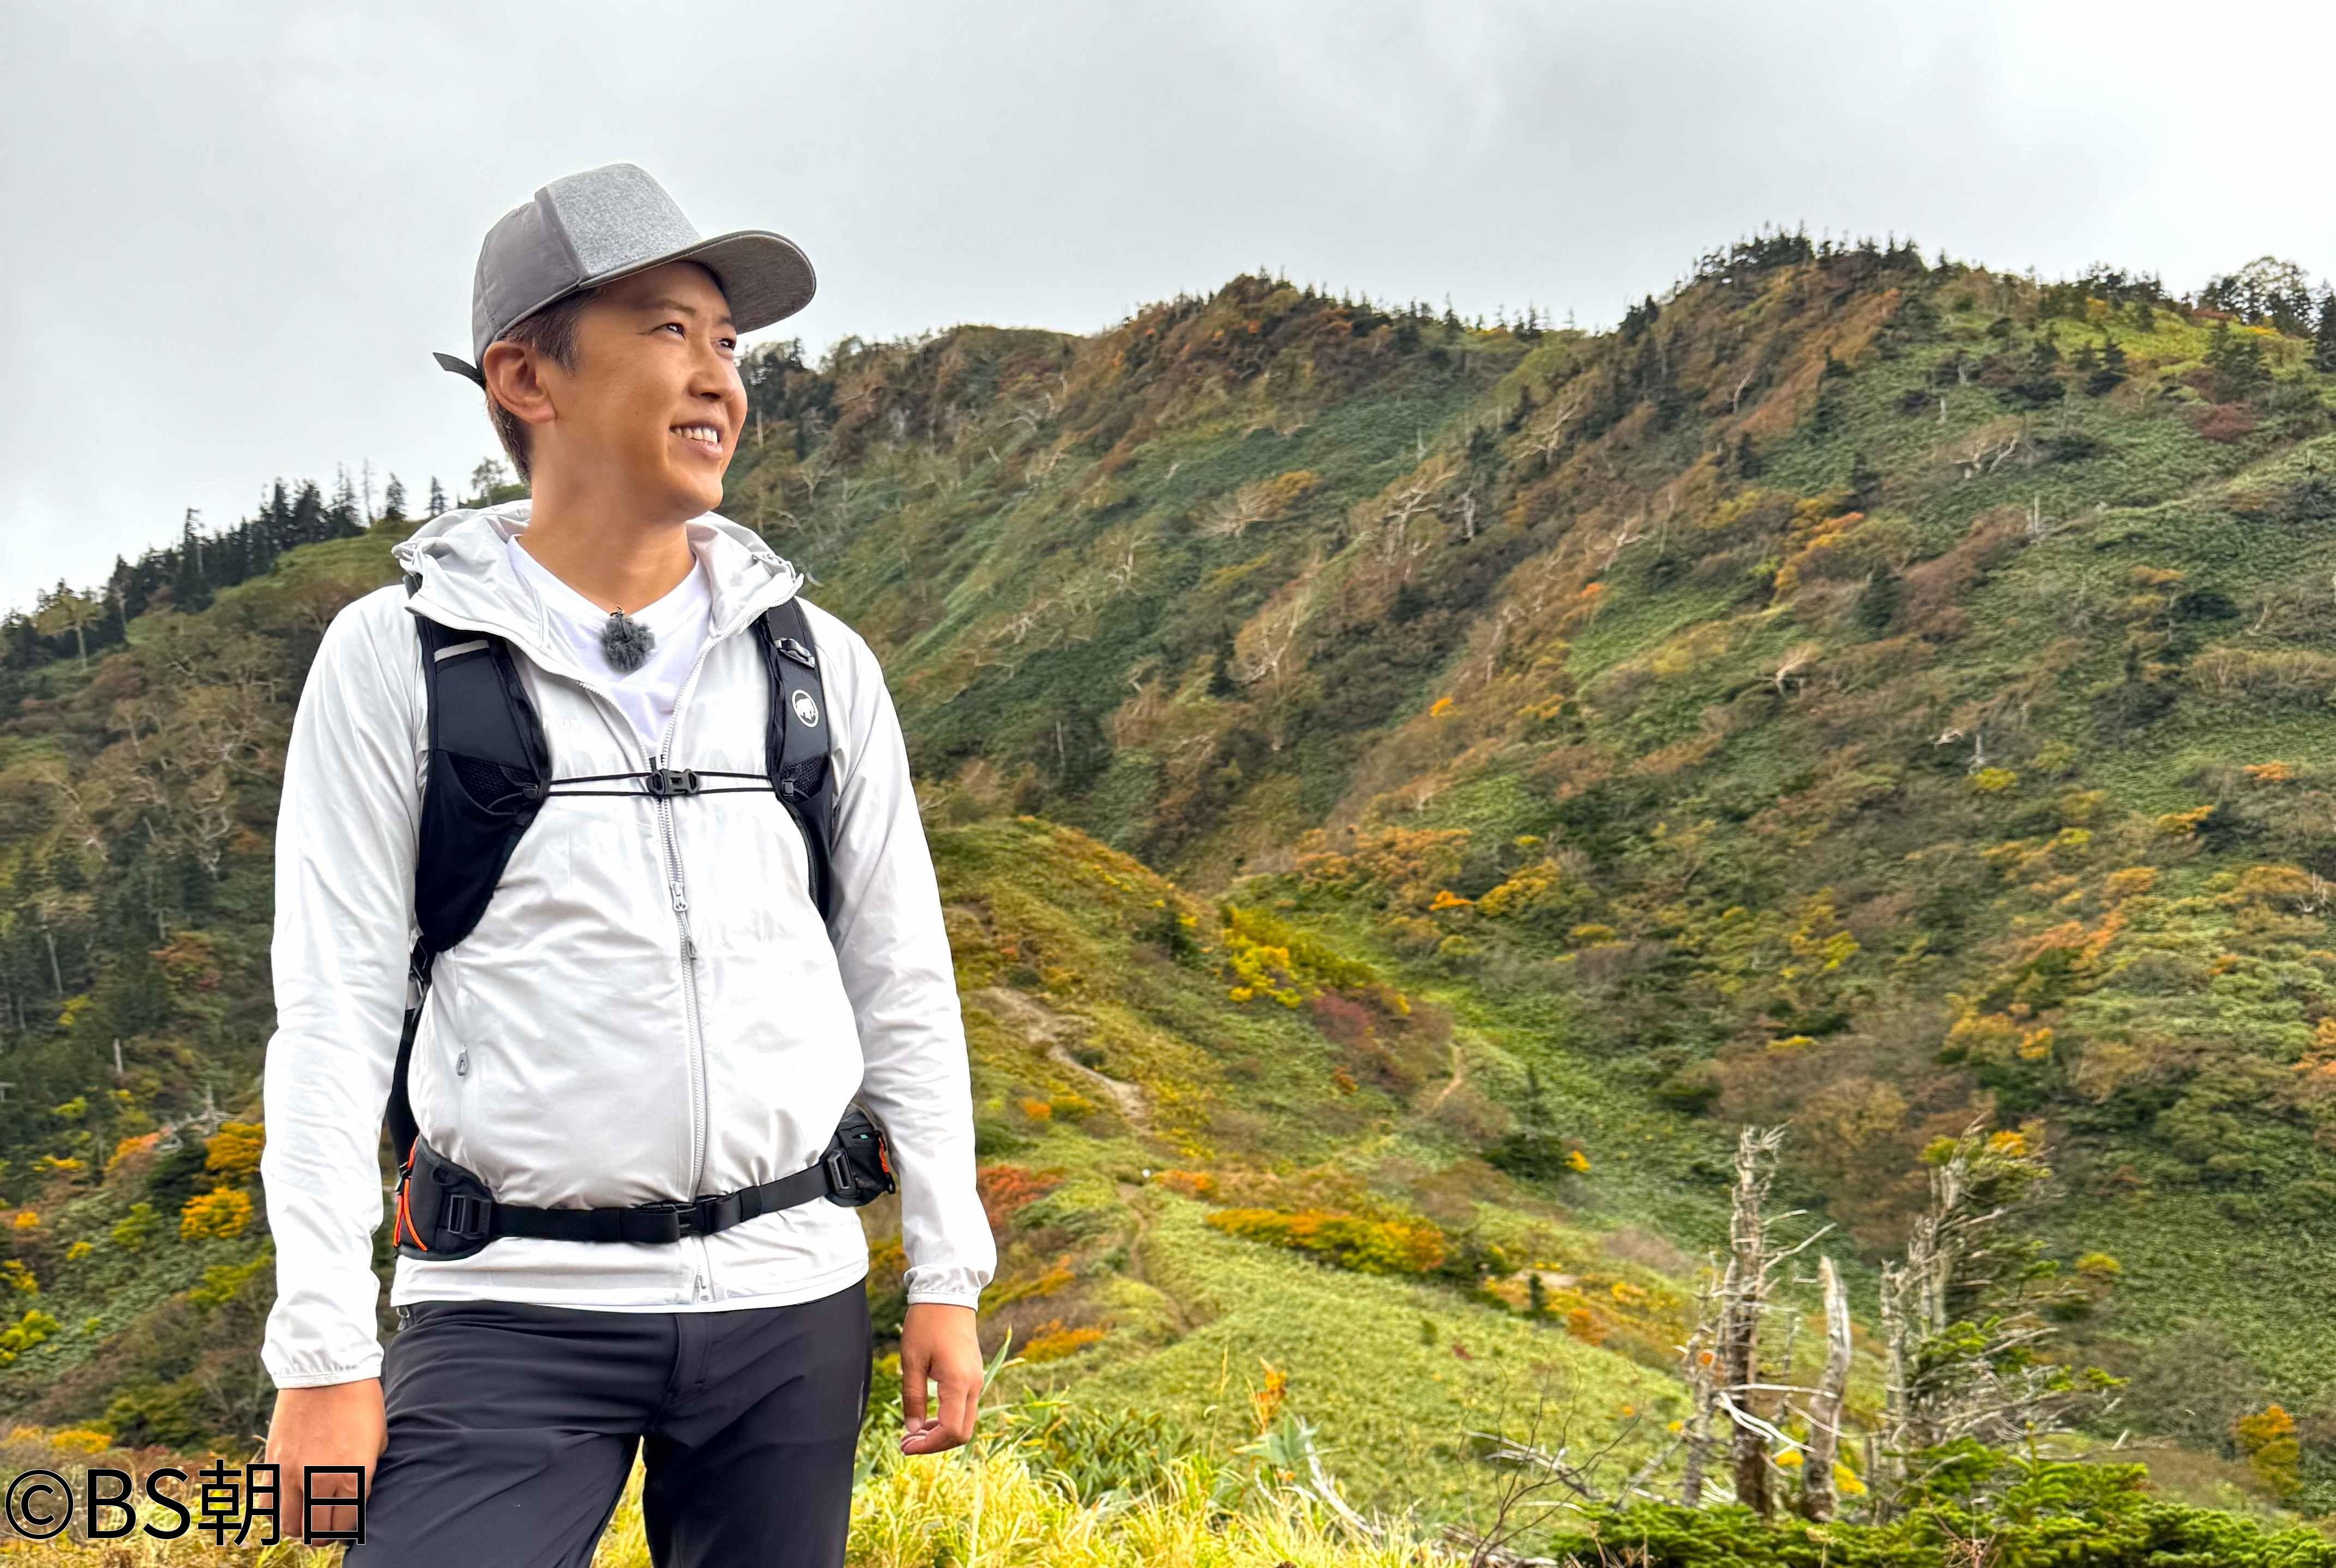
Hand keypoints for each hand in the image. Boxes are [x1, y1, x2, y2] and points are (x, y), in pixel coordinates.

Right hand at [262, 1380, 386, 1540]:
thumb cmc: (360, 1402)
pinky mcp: (272, 1462)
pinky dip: (277, 1509)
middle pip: (317, 1532)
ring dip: (301, 1526)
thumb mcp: (376, 1441)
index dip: (349, 1527)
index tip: (350, 1522)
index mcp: (353, 1476)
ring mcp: (292, 1473)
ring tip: (309, 1517)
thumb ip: (365, 1474)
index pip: (347, 1525)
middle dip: (326, 1534)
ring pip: (290, 1525)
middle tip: (330, 1526)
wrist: (327, 1371)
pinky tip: (290, 1500)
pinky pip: (267, 1504)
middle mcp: (320, 1480)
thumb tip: (355, 1498)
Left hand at [897, 1301, 981, 1454]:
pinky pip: (964, 1407)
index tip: (905, 1446)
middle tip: (906, 1443)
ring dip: (940, 1432)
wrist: (948, 1295)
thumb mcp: (912, 1361)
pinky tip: (928, 1416)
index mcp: (958, 1383)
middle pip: (961, 1432)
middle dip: (935, 1444)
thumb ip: (913, 1398)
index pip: (950, 1430)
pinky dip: (947, 1418)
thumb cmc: (926, 1324)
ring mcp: (976, 1380)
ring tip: (913, 1432)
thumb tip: (913, 1429)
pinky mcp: (973, 1375)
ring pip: (964, 1421)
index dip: (928, 1445)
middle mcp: (974, 1385)